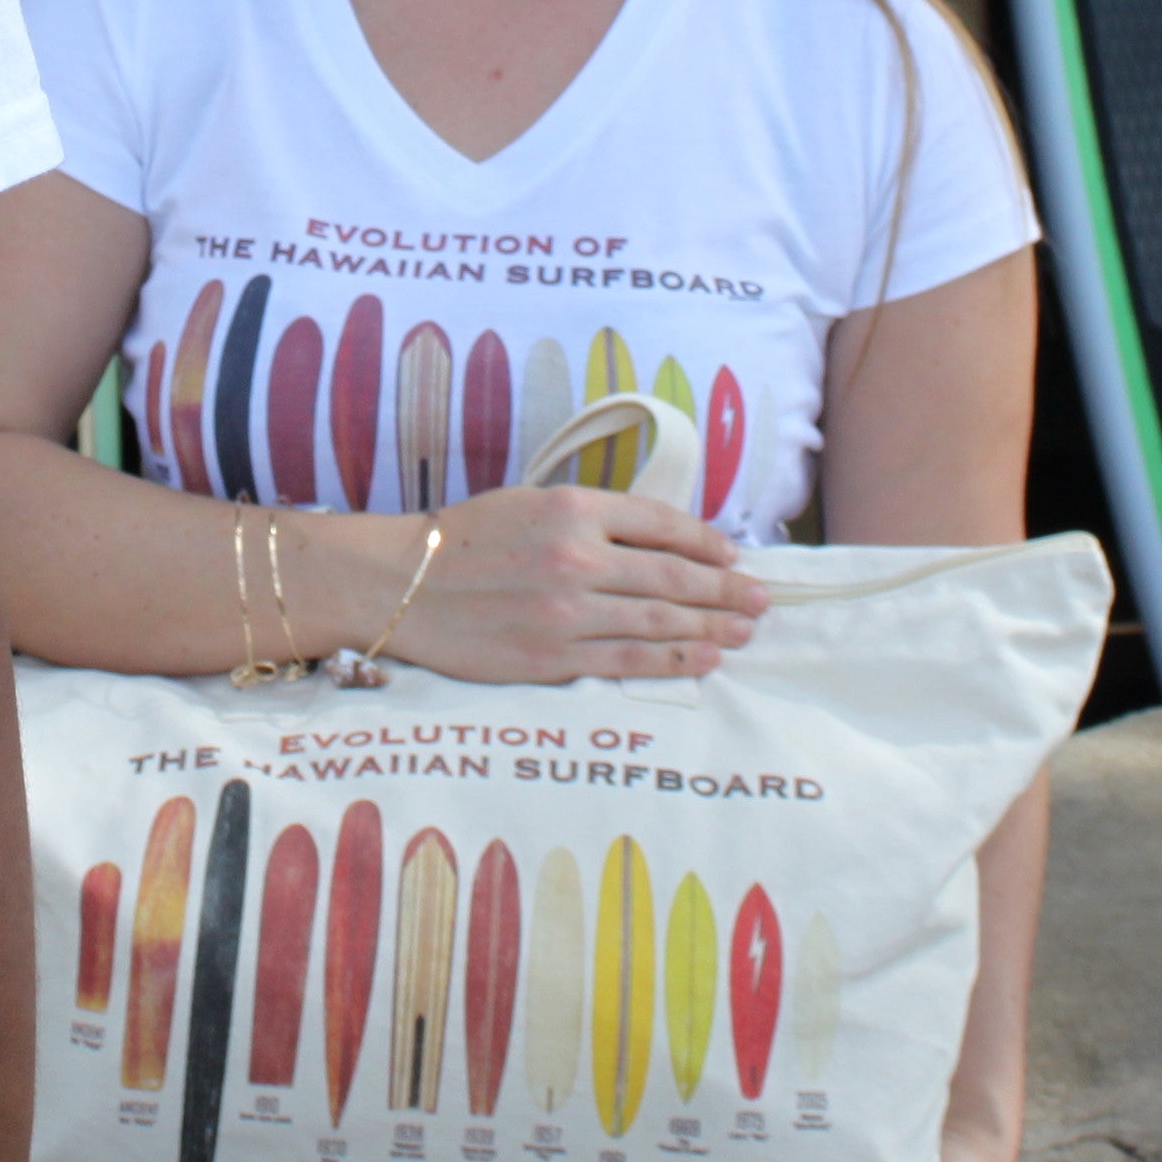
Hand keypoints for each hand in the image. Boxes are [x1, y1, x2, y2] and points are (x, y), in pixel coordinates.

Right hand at [381, 486, 769, 684]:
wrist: (399, 582)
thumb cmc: (464, 539)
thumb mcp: (529, 502)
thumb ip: (591, 515)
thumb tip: (660, 539)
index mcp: (570, 507)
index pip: (661, 522)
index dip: (707, 541)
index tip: (732, 555)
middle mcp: (574, 557)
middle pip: (673, 575)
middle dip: (726, 589)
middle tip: (761, 599)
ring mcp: (564, 612)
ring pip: (659, 620)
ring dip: (712, 626)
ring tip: (745, 630)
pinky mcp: (550, 658)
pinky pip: (627, 659)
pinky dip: (674, 659)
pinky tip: (704, 657)